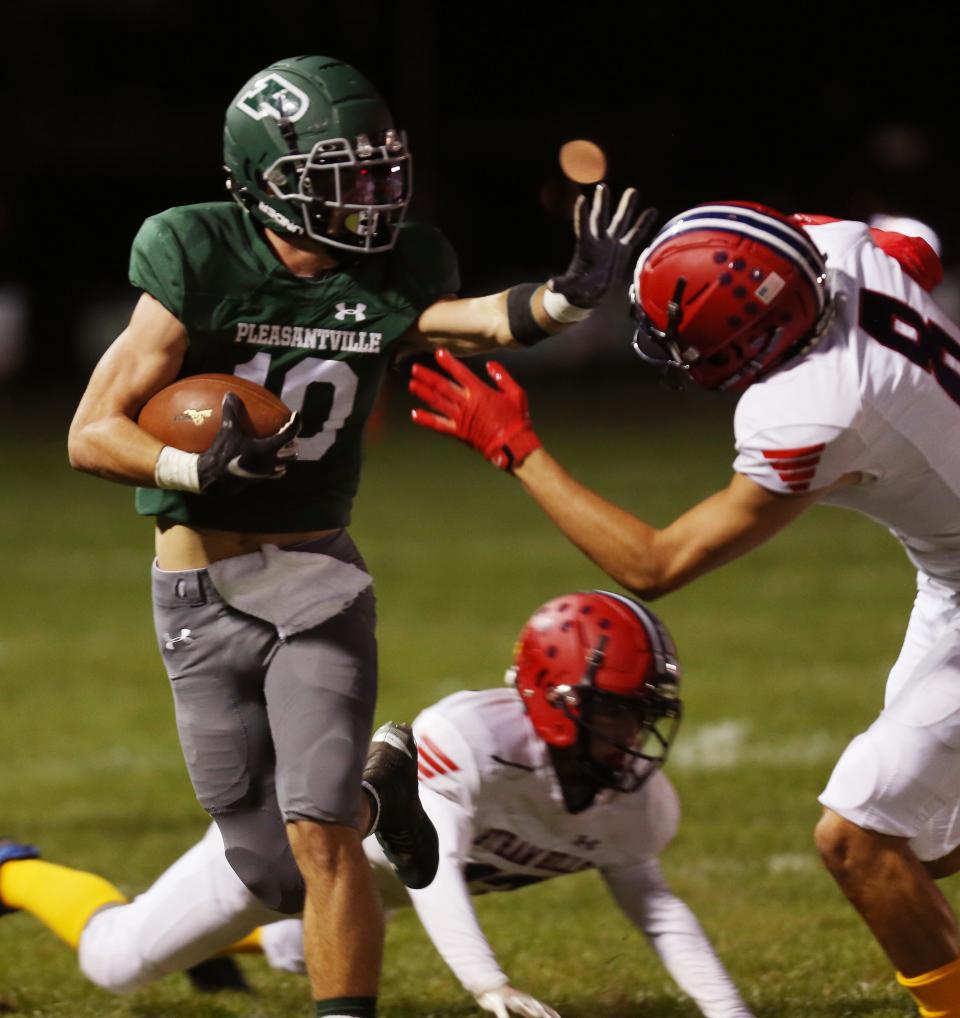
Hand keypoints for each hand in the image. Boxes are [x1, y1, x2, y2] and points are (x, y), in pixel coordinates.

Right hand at [197, 392, 300, 494]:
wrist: (216, 479)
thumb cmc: (223, 454)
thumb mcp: (227, 431)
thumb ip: (231, 412)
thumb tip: (230, 394)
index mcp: (268, 449)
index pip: (289, 434)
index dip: (296, 423)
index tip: (296, 414)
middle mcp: (272, 462)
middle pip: (293, 453)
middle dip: (294, 443)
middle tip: (290, 433)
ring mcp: (268, 473)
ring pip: (286, 464)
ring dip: (287, 455)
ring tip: (283, 447)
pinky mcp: (261, 480)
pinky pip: (276, 473)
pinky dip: (278, 466)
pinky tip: (271, 461)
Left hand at [409, 349, 540, 471]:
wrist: (513, 445)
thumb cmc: (517, 419)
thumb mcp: (516, 393)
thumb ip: (502, 377)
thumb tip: (490, 364)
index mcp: (480, 392)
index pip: (460, 372)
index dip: (448, 362)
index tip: (438, 353)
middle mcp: (467, 403)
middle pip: (443, 386)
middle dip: (428, 376)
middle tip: (415, 369)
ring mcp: (461, 418)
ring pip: (437, 402)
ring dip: (423, 393)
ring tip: (412, 384)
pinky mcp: (459, 432)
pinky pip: (438, 425)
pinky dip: (426, 419)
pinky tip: (414, 414)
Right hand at [474, 983, 561, 1017]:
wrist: (488, 985)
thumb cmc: (505, 997)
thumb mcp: (518, 1005)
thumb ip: (528, 1010)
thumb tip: (541, 1013)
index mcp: (526, 1001)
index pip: (541, 1006)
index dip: (550, 1012)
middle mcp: (520, 999)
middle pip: (534, 1005)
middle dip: (543, 1011)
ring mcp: (509, 999)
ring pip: (520, 1004)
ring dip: (529, 1008)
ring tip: (538, 1013)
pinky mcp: (498, 1002)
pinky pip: (502, 1011)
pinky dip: (504, 1017)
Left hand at [548, 184, 656, 308]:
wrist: (591, 290)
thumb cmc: (578, 287)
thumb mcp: (569, 286)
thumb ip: (562, 284)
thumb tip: (550, 286)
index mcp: (585, 247)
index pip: (582, 227)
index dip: (582, 214)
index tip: (581, 199)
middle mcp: (598, 240)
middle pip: (600, 218)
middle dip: (602, 203)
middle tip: (602, 187)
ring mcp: (611, 243)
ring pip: (619, 221)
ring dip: (626, 207)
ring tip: (632, 190)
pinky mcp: (623, 249)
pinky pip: (635, 234)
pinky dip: (643, 224)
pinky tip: (652, 210)